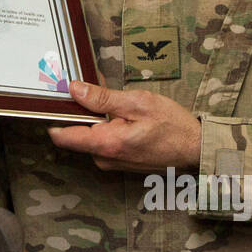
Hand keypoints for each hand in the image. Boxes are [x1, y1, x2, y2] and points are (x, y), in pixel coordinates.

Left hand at [48, 81, 200, 172]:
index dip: (56, 114)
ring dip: (98, 118)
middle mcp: (104, 158)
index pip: (62, 136)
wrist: (195, 149)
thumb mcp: (138, 103)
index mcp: (106, 144)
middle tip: (98, 90)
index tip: (58, 98)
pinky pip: (102, 142)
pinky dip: (108, 127)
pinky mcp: (118, 162)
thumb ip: (103, 98)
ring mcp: (110, 162)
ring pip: (90, 135)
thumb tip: (75, 89)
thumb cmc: (173, 126)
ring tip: (118, 104)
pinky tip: (123, 116)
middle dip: (83, 110)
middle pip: (76, 132)